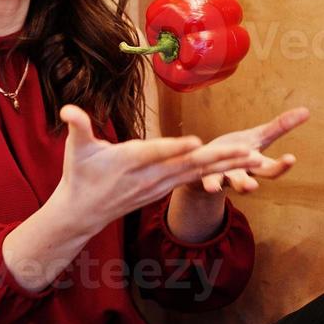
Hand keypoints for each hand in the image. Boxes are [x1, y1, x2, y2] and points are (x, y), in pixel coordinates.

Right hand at [50, 104, 261, 236]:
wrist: (83, 212)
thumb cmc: (79, 175)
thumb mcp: (75, 150)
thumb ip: (77, 127)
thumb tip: (68, 110)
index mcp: (128, 161)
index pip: (155, 153)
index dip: (174, 147)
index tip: (195, 142)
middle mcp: (149, 175)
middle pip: (188, 165)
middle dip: (218, 158)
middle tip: (247, 150)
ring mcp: (159, 185)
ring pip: (198, 173)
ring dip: (227, 166)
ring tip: (255, 158)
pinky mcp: (164, 189)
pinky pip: (196, 179)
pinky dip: (219, 173)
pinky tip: (239, 166)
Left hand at [181, 107, 309, 196]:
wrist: (210, 163)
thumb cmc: (238, 150)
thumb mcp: (259, 137)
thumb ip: (280, 127)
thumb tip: (307, 110)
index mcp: (254, 165)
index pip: (270, 169)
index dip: (281, 166)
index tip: (291, 158)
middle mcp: (240, 175)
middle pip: (246, 182)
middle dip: (248, 185)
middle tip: (252, 186)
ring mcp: (223, 178)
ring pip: (223, 185)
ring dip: (220, 186)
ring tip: (220, 187)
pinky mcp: (206, 177)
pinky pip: (207, 181)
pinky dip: (209, 183)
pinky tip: (210, 186)